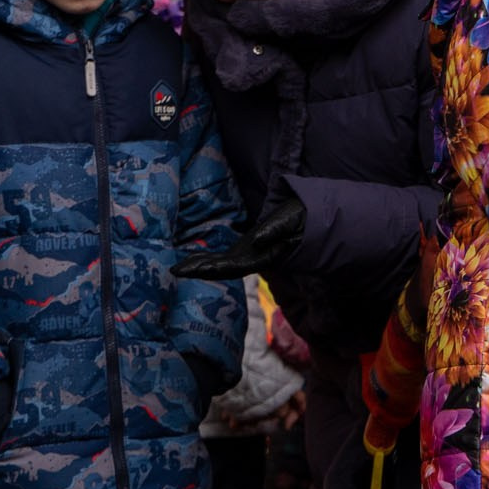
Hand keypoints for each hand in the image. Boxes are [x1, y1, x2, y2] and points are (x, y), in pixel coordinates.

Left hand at [175, 190, 305, 280]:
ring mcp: (248, 255)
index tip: (195, 269)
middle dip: (199, 270)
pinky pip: (224, 257)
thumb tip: (258, 239)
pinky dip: (208, 258)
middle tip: (176, 270)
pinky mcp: (246, 249)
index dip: (213, 268)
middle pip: (222, 269)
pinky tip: (194, 258)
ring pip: (221, 265)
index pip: (234, 266)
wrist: (312, 220)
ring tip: (178, 267)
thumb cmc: (303, 218)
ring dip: (200, 266)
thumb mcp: (293, 220)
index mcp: (261, 256)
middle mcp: (252, 259)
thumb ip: (277, 230)